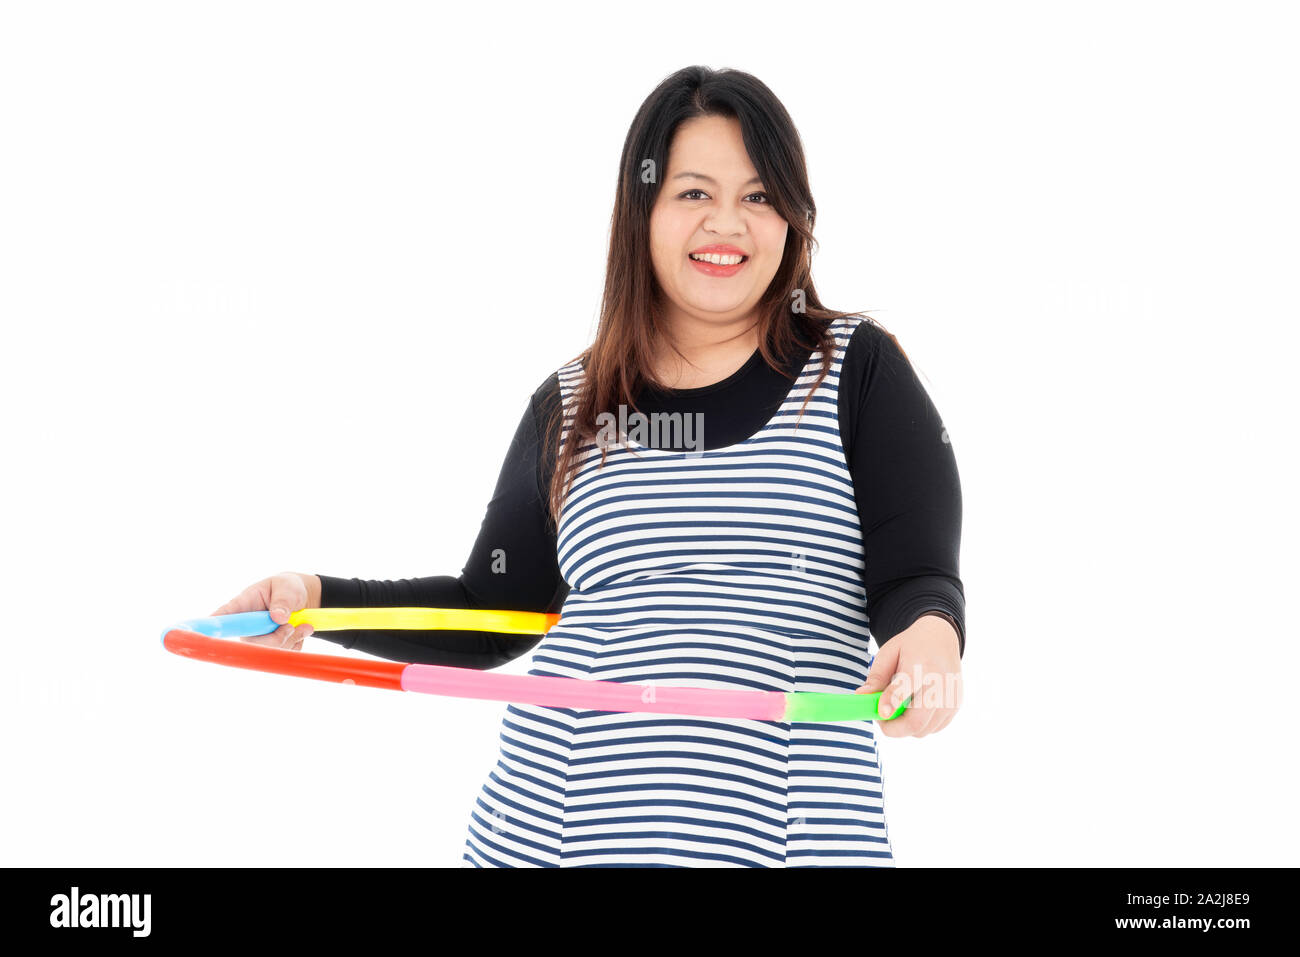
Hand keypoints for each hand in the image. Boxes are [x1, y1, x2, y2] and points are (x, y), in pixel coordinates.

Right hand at [209, 571, 315, 650]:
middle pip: (250, 645)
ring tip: (300, 624)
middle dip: (276, 639)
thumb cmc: (287, 588)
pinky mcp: (269, 648)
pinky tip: (300, 630)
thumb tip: (278, 618)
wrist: (301, 598)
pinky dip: (296, 644)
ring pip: (269, 652)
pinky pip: (283, 655)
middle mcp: (245, 626)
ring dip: (291, 639)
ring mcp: (256, 639)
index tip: (205, 635)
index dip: (212, 628)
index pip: (221, 618)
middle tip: (290, 626)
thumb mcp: (287, 587)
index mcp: (242, 605)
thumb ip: (283, 600)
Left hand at [856, 613, 962, 736]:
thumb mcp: (889, 653)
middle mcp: (940, 685)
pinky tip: (913, 708)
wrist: (941, 638)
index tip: (880, 714)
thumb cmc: (911, 646)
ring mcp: (951, 699)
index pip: (905, 689)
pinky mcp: (955, 707)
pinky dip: (918, 725)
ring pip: (923, 730)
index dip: (891, 703)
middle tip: (880, 718)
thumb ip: (876, 676)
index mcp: (921, 666)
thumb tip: (861, 696)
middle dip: (893, 728)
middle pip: (916, 721)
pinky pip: (932, 729)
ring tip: (896, 708)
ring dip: (904, 727)